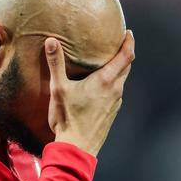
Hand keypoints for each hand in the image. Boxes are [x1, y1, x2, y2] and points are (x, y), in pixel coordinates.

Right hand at [45, 30, 134, 156]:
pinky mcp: (111, 114)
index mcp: (106, 81)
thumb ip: (56, 63)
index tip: (128, 32)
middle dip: (125, 53)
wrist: (77, 147)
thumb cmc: (68, 118)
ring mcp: (115, 103)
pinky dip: (113, 84)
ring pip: (122, 81)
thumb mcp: (59, 88)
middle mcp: (115, 90)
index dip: (129, 42)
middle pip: (127, 67)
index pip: (126, 56)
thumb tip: (51, 41)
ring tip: (109, 63)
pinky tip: (101, 86)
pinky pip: (116, 93)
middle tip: (119, 43)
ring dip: (119, 70)